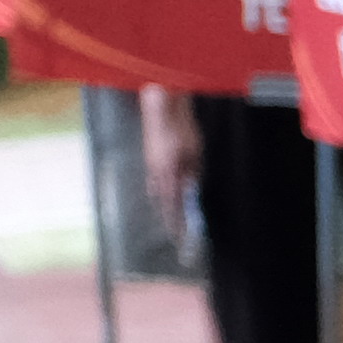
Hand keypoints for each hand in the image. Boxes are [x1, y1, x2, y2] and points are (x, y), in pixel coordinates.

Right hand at [139, 88, 198, 217]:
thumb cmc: (182, 128)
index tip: (180, 235)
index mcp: (170, 172)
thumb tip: (192, 188)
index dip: (176, 220)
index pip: (173, 203)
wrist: (160, 107)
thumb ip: (193, 172)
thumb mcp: (195, 151)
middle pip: (162, 200)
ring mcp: (150, 164)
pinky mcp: (148, 156)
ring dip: (163, 202)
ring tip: (171, 212)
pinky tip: (164, 189)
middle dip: (168, 214)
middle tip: (175, 227)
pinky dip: (158, 189)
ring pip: (155, 190)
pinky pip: (152, 179)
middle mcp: (156, 171)